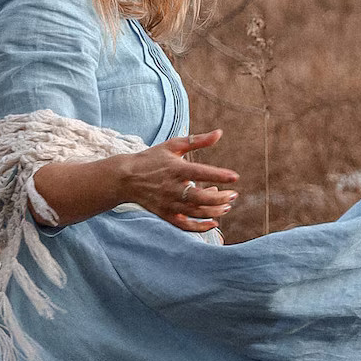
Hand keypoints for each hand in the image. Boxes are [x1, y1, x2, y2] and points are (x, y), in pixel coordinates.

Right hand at [118, 130, 238, 233]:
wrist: (125, 178)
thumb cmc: (152, 158)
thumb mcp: (173, 145)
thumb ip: (197, 140)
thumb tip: (220, 133)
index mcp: (176, 169)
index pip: (201, 172)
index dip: (219, 175)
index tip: (235, 177)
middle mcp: (172, 188)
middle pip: (201, 197)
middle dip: (221, 198)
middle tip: (234, 195)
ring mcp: (168, 203)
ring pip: (196, 211)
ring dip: (215, 211)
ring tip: (227, 206)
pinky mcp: (165, 214)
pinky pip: (185, 225)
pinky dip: (200, 227)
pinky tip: (213, 223)